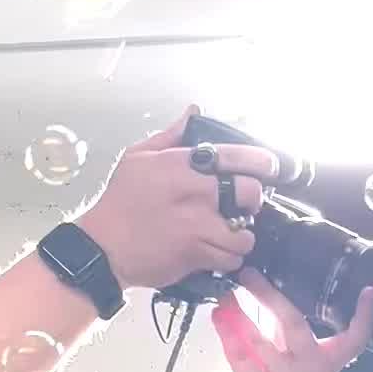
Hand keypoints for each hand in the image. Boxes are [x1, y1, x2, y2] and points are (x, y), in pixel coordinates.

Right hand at [77, 107, 278, 292]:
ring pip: (245, 233)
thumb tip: (193, 112)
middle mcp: (195, 194)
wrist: (103, 247)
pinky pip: (231, 258)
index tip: (269, 167)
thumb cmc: (120, 201)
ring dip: (243, 234)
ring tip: (231, 233)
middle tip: (244, 204)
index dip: (262, 161)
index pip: (237, 156)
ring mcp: (197, 227)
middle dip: (253, 199)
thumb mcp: (137, 158)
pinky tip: (220, 251)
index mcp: (182, 165)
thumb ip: (171, 136)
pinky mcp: (196, 256)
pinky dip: (230, 258)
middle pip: (250, 193)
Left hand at [215, 273, 372, 371]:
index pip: (353, 342)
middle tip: (249, 275)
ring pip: (259, 340)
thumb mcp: (291, 370)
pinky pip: (241, 359)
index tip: (369, 292)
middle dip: (269, 296)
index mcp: (323, 368)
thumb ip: (286, 340)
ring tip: (224, 298)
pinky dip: (228, 338)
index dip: (364, 318)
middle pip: (295, 325)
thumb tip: (267, 295)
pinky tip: (219, 322)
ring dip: (237, 316)